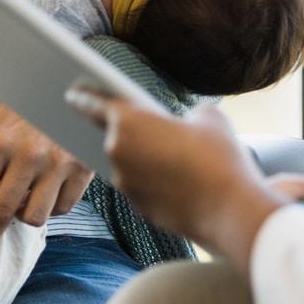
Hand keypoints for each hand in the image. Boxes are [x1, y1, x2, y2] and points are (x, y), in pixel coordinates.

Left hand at [0, 104, 93, 277]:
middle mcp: (29, 154)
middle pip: (0, 213)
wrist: (71, 89)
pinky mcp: (82, 171)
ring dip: (23, 217)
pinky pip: (62, 210)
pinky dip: (51, 207)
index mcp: (1, 140)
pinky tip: (47, 189)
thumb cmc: (24, 108)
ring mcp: (58, 164)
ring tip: (22, 198)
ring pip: (33, 217)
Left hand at [65, 88, 288, 275]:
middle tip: (138, 123)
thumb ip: (185, 114)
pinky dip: (152, 181)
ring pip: (127, 163)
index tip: (72, 93)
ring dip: (141, 157)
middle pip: (113, 135)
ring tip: (168, 153)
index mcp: (129, 121)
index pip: (95, 103)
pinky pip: (140, 186)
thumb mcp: (208, 117)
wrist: (231, 210)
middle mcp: (117, 152)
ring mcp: (126, 183)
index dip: (84, 95)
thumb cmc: (220, 157)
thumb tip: (184, 125)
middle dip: (125, 130)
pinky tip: (176, 178)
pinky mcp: (138, 207)